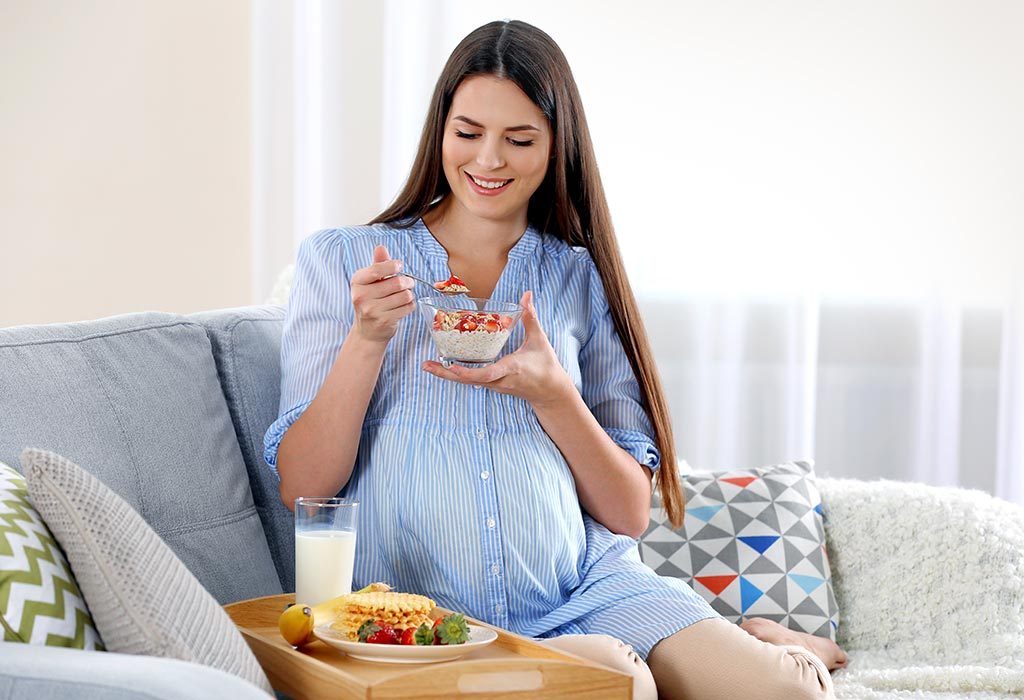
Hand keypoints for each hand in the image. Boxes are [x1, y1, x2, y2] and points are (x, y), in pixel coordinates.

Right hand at [350, 245, 416, 344]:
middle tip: (408, 283)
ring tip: (405, 296)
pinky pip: (408, 307)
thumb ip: (378, 264)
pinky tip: (403, 307)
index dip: (392, 266)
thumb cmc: (371, 301)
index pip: (377, 269)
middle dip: (408, 281)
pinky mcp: (384, 321)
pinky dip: (410, 305)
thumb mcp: (371, 282)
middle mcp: (361, 296)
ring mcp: (372, 310)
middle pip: (397, 282)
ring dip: (410, 294)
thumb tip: (380, 247)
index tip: (399, 266)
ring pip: (405, 295)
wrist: (368, 331)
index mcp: (357, 282)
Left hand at [421, 291, 574, 406]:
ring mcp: (494, 385)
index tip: (453, 367)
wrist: (549, 391)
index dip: (469, 371)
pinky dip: (457, 374)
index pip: (488, 373)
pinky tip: (444, 366)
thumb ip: (530, 317)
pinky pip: (471, 380)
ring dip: (447, 374)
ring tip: (428, 365)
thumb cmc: (546, 365)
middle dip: (446, 373)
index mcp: (511, 368)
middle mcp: (499, 380)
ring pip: (467, 381)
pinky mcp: (492, 385)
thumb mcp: (539, 340)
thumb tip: (526, 295)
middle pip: (469, 380)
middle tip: (426, 364)